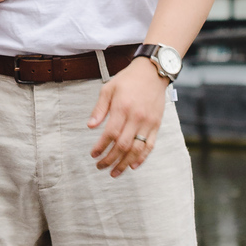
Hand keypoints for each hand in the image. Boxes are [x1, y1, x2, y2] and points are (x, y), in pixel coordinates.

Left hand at [87, 57, 167, 176]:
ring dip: (124, 163)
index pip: (110, 134)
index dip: (101, 147)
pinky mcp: (156, 124)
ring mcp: (148, 122)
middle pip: (123, 145)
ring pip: (137, 149)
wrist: (153, 72)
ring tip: (114, 172)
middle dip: (110, 159)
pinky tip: (133, 166)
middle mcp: (136, 117)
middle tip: (100, 167)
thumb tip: (90, 126)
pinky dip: (142, 158)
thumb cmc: (128, 80)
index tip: (93, 154)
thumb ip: (99, 109)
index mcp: (122, 108)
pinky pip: (150, 145)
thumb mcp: (108, 88)